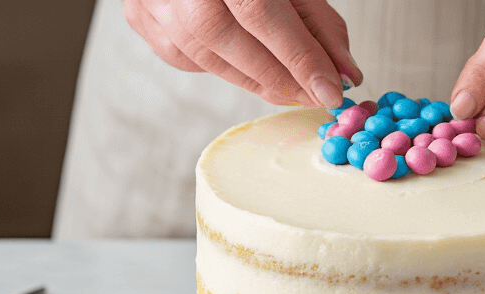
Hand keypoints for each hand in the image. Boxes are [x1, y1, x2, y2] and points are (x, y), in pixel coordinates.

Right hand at [124, 0, 361, 107]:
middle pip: (229, 42)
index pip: (259, 14)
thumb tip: (343, 74)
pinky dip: (225, 68)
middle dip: (280, 77)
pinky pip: (188, 59)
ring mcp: (151, 1)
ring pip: (208, 59)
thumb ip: (317, 22)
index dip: (297, 57)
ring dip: (256, 80)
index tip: (330, 91)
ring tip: (292, 87)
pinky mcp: (141, 18)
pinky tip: (249, 64)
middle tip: (315, 95)